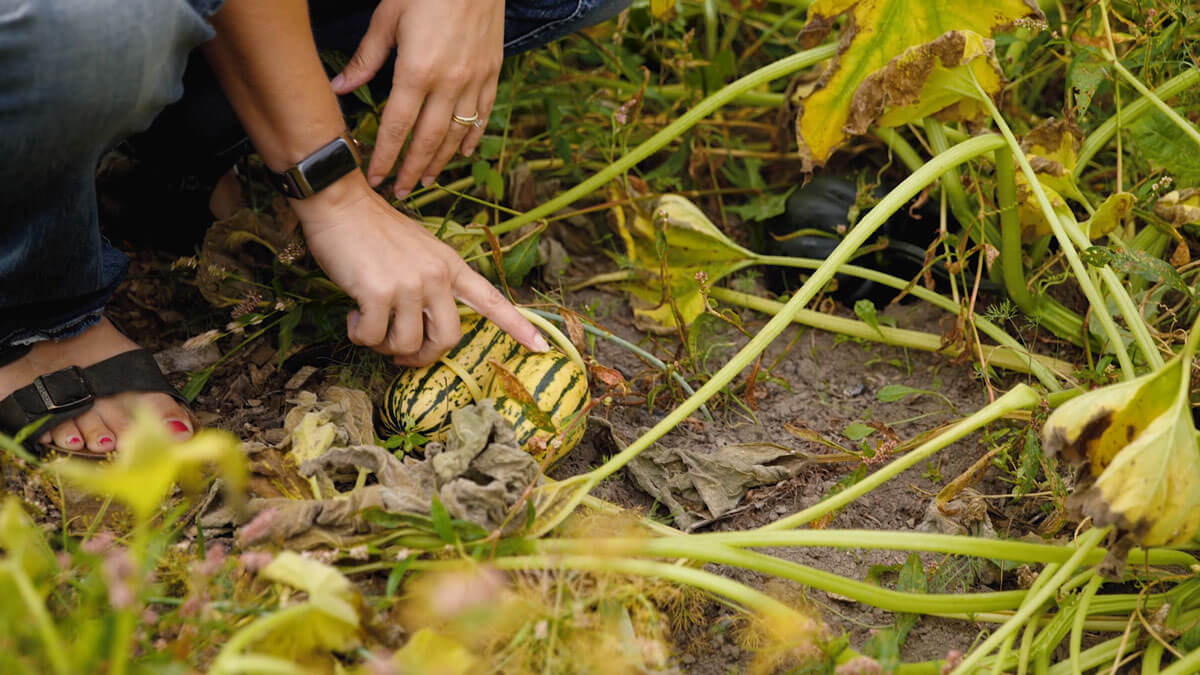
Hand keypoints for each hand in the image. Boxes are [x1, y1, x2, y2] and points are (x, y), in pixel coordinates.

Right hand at [294, 176, 546, 365]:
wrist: (339, 202)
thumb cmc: (373, 230)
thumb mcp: (419, 250)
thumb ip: (431, 282)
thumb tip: (424, 327)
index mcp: (451, 266)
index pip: (491, 300)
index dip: (518, 326)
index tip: (542, 347)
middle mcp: (437, 276)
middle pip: (447, 339)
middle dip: (422, 356)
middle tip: (400, 354)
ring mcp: (409, 285)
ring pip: (407, 345)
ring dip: (383, 346)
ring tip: (369, 325)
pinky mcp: (378, 293)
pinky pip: (372, 338)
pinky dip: (359, 335)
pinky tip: (352, 315)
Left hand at [331, 0, 504, 197]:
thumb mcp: (389, 17)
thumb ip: (366, 58)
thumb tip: (340, 89)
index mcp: (417, 71)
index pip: (397, 127)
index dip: (384, 156)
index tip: (374, 178)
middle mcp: (449, 83)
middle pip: (428, 140)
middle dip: (411, 169)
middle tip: (399, 191)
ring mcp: (474, 80)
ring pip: (457, 134)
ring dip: (441, 161)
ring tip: (426, 180)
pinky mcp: (492, 73)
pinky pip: (482, 115)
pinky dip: (472, 137)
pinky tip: (463, 153)